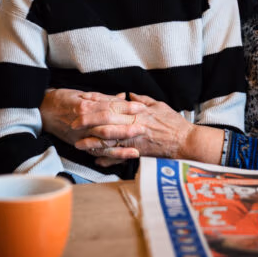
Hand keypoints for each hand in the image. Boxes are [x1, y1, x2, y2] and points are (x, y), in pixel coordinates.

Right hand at [39, 89, 145, 152]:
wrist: (42, 111)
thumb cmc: (63, 99)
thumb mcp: (82, 93)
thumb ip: (104, 97)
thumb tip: (123, 97)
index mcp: (86, 105)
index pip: (110, 106)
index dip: (126, 107)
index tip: (141, 107)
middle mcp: (84, 120)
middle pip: (109, 124)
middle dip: (127, 126)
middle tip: (144, 127)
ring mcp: (81, 134)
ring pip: (104, 139)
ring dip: (122, 142)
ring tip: (138, 144)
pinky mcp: (80, 144)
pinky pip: (99, 151)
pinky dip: (113, 154)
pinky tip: (127, 155)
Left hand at [76, 93, 195, 160]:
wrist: (186, 141)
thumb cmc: (174, 123)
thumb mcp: (159, 105)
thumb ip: (142, 100)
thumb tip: (129, 95)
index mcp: (138, 110)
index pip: (113, 103)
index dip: (97, 101)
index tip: (83, 99)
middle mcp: (134, 123)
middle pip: (107, 121)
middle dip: (88, 121)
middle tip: (72, 121)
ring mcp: (135, 139)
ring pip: (110, 139)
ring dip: (93, 142)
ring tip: (78, 143)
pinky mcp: (138, 152)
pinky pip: (120, 156)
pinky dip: (108, 159)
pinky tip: (96, 161)